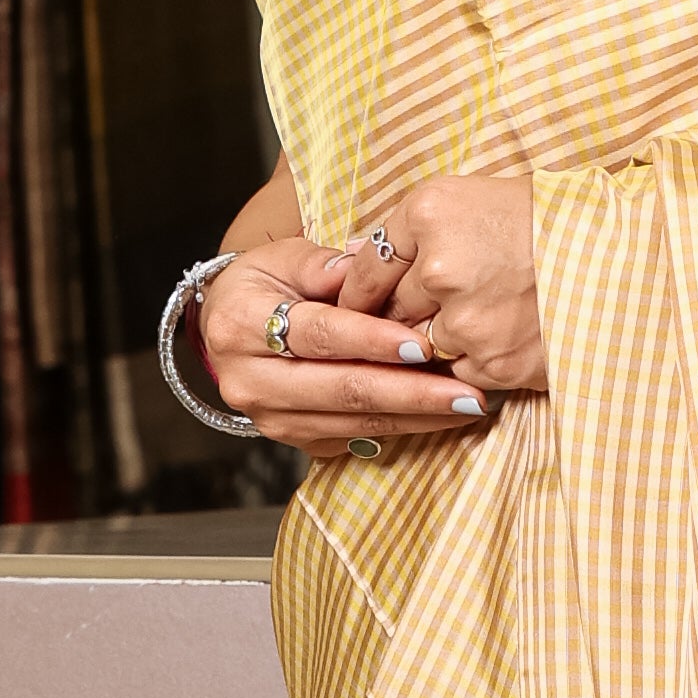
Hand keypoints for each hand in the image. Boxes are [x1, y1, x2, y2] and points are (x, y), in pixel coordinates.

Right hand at [196, 232, 494, 457]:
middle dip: (411, 393)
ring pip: (355, 423)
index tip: (423, 345)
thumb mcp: (283, 258)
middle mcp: (252, 381)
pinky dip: (404, 427)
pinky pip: (358, 438)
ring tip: (469, 405)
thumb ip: (325, 264)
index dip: (372, 342)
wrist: (228, 331)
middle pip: (343, 390)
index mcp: (242, 326)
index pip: (319, 336)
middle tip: (467, 392)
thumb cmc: (264, 285)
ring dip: (418, 417)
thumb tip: (363, 269)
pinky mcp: (295, 440)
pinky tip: (442, 416)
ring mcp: (272, 419)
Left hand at [361, 176, 548, 398]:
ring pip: (423, 348)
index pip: (366, 267)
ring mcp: (467, 321)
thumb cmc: (544, 219)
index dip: (358, 292)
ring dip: (444, 342)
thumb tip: (349, 256)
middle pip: (391, 313)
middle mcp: (440, 268)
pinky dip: (476, 362)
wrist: (624, 252)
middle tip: (436, 309)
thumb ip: (407, 229)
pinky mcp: (496, 363)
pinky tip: (507, 336)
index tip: (357, 305)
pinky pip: (460, 373)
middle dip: (405, 317)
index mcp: (428, 214)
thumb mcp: (469, 198)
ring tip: (486, 317)